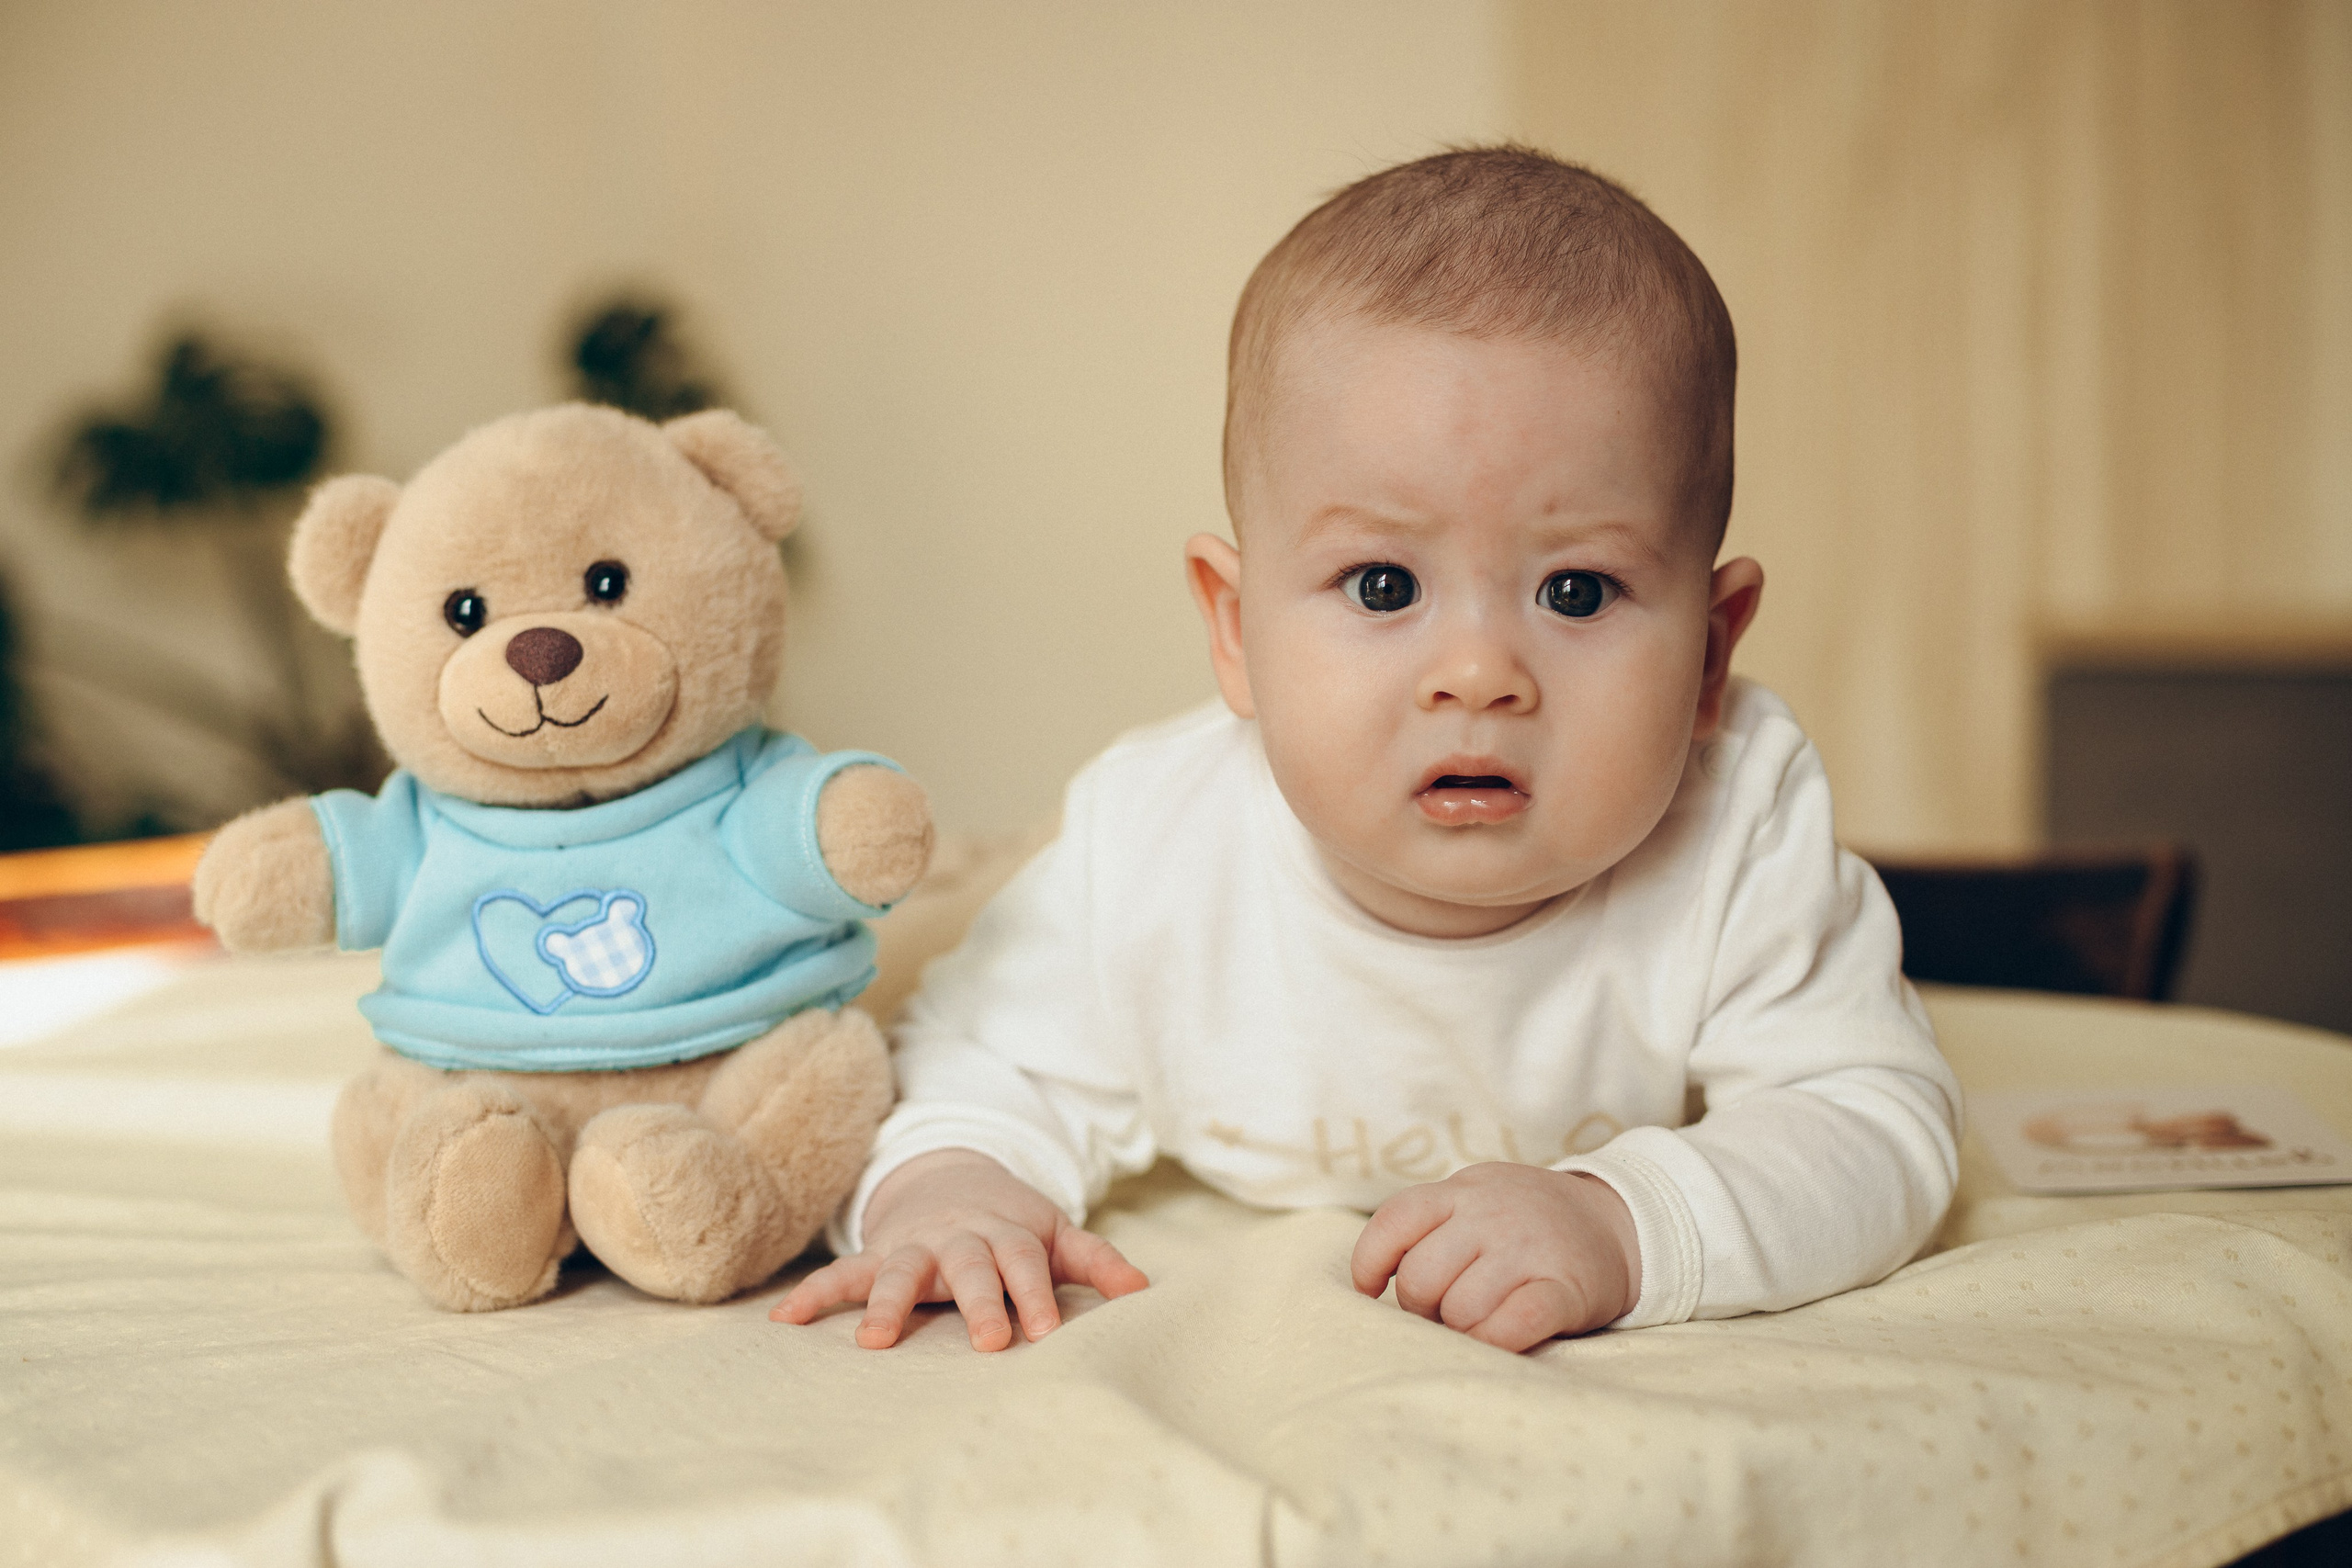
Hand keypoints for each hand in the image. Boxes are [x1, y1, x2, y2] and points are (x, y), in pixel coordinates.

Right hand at [769, 1149, 1147, 1349]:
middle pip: (971, 1265)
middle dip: (980, 1300)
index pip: (1025, 1260)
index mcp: (1007, 1233)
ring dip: (887, 1301)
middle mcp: (959, 1238)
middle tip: (990, 1341)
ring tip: (876, 1341)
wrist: (950, 1180)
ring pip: (901, 1269)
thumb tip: (1144, 1290)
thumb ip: (1096, 1261)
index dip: (1036, 1292)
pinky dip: (814, 1295)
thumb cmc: (1012, 1224)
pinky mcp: (879, 1256)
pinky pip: (842, 1275)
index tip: (1045, 1331)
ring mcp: (915, 1246)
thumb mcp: (1056, 1234)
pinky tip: (783, 1323)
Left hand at [1350, 1163, 1640, 1351]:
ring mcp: (1528, 1249)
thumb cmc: (1526, 1221)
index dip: (1369, 1262)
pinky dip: (1494, 1342)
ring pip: (1459, 1310)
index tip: (1371, 1288)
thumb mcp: (1477, 1199)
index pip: (1394, 1221)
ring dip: (1461, 1330)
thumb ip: (1431, 1224)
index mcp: (1461, 1192)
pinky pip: (1512, 1326)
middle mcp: (1490, 1215)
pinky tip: (1498, 1340)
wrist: (1619, 1221)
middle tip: (1445, 1311)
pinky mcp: (1563, 1288)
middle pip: (1419, 1279)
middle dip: (1422, 1308)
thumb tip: (1376, 1282)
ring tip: (1480, 1321)